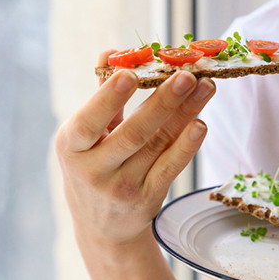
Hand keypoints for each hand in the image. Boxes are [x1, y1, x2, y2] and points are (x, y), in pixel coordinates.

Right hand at [55, 50, 215, 278]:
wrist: (102, 227)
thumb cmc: (92, 164)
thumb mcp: (85, 135)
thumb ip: (101, 95)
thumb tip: (111, 52)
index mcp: (72, 146)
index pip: (89, 122)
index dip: (109, 98)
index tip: (131, 73)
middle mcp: (95, 170)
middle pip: (134, 133)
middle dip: (162, 102)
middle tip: (186, 75)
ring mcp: (123, 187)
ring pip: (159, 145)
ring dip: (186, 114)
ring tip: (206, 86)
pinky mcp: (148, 198)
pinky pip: (171, 167)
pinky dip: (187, 146)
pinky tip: (200, 123)